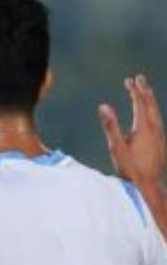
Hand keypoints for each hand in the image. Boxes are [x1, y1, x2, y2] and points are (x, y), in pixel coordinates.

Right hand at [99, 74, 166, 237]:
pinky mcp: (161, 143)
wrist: (147, 185)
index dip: (134, 90)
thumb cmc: (130, 168)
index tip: (129, 80)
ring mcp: (160, 136)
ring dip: (150, 100)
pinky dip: (153, 112)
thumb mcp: (116, 147)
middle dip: (144, 90)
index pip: (139, 103)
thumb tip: (103, 106)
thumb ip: (110, 126)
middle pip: (150, 104)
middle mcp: (155, 128)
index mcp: (144, 127)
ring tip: (146, 92)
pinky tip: (150, 116)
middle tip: (139, 79)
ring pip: (156, 112)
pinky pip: (158, 121)